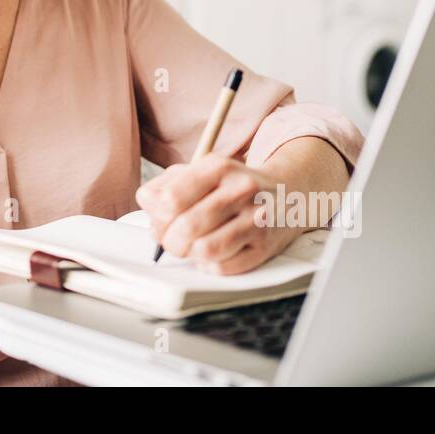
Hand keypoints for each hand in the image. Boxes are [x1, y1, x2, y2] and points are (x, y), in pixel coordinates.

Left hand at [137, 155, 304, 274]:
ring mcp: (256, 218)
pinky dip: (210, 264)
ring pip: (204, 249)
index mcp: (218, 167)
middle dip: (170, 241)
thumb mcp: (200, 172)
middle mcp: (241, 189)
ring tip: (192, 246)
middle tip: (172, 241)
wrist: (286, 194)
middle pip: (186, 227)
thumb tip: (148, 205)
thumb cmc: (231, 187)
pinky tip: (214, 252)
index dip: (157, 217)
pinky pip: (223, 267)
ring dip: (189, 254)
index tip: (160, 221)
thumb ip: (166, 185)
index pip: (171, 199)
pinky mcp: (265, 246)